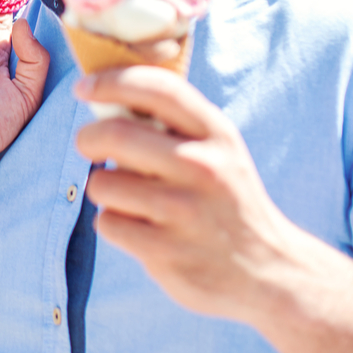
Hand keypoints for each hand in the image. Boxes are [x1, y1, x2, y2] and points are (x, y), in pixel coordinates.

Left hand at [74, 65, 308, 323]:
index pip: (157, 89)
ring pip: (103, 183)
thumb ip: (174, 124)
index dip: (111, 81)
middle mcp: (202, 168)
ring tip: (130, 198)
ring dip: (104, 188)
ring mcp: (184, 212)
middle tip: (87, 144)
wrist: (269, 271)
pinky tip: (141, 229)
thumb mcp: (219, 151)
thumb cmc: (225, 200)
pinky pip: (107, 223)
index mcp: (216, 135)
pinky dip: (114, 224)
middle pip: (114, 135)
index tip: (83, 87)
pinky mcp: (166, 252)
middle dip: (88, 138)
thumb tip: (106, 96)